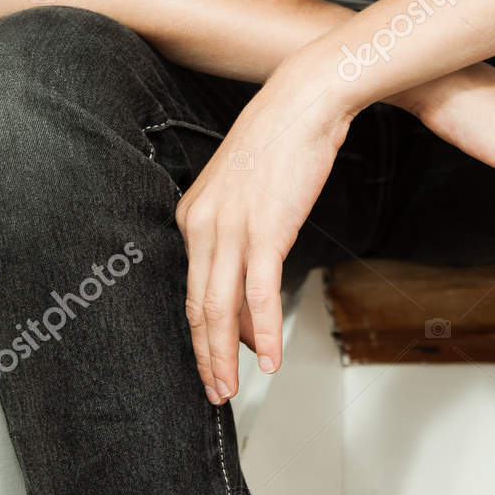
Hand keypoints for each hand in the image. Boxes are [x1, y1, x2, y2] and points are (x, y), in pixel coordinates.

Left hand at [176, 57, 352, 402]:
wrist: (303, 103)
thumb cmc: (280, 141)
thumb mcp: (246, 190)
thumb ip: (238, 232)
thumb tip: (249, 278)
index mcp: (193, 216)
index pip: (191, 288)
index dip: (201, 333)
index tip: (210, 361)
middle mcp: (202, 226)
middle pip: (197, 307)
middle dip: (205, 357)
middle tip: (215, 391)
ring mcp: (230, 229)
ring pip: (219, 309)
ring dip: (226, 356)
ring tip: (233, 388)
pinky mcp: (264, 231)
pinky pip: (258, 295)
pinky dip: (262, 332)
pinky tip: (270, 358)